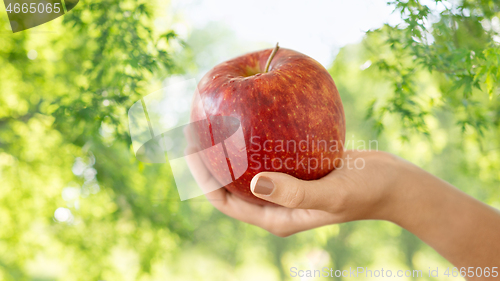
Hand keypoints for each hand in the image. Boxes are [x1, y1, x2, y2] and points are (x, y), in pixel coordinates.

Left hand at [185, 134, 405, 236]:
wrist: (393, 184)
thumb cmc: (367, 192)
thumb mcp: (332, 193)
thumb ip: (295, 192)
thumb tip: (255, 182)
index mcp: (275, 217)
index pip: (225, 200)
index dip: (203, 177)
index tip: (191, 148)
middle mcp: (275, 204)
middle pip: (229, 183)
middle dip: (208, 160)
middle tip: (195, 127)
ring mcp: (284, 187)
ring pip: (245, 167)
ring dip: (228, 148)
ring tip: (215, 120)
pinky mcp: (295, 171)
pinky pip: (265, 155)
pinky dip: (253, 139)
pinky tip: (250, 116)